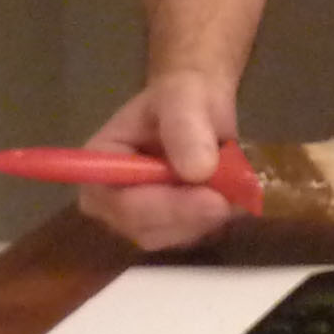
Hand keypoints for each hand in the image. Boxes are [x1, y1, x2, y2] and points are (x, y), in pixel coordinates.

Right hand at [73, 72, 244, 251]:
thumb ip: (184, 126)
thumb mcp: (182, 96)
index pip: (123, 206)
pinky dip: (220, 219)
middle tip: (235, 193)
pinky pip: (196, 237)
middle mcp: (111, 204)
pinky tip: (231, 192)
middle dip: (195, 215)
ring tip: (234, 181)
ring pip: (177, 237)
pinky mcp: (169, 230)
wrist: (199, 106)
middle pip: (149, 230)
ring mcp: (140, 221)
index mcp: (98, 169)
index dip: (167, 208)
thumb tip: (199, 170)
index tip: (213, 199)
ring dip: (211, 216)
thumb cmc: (180, 96)